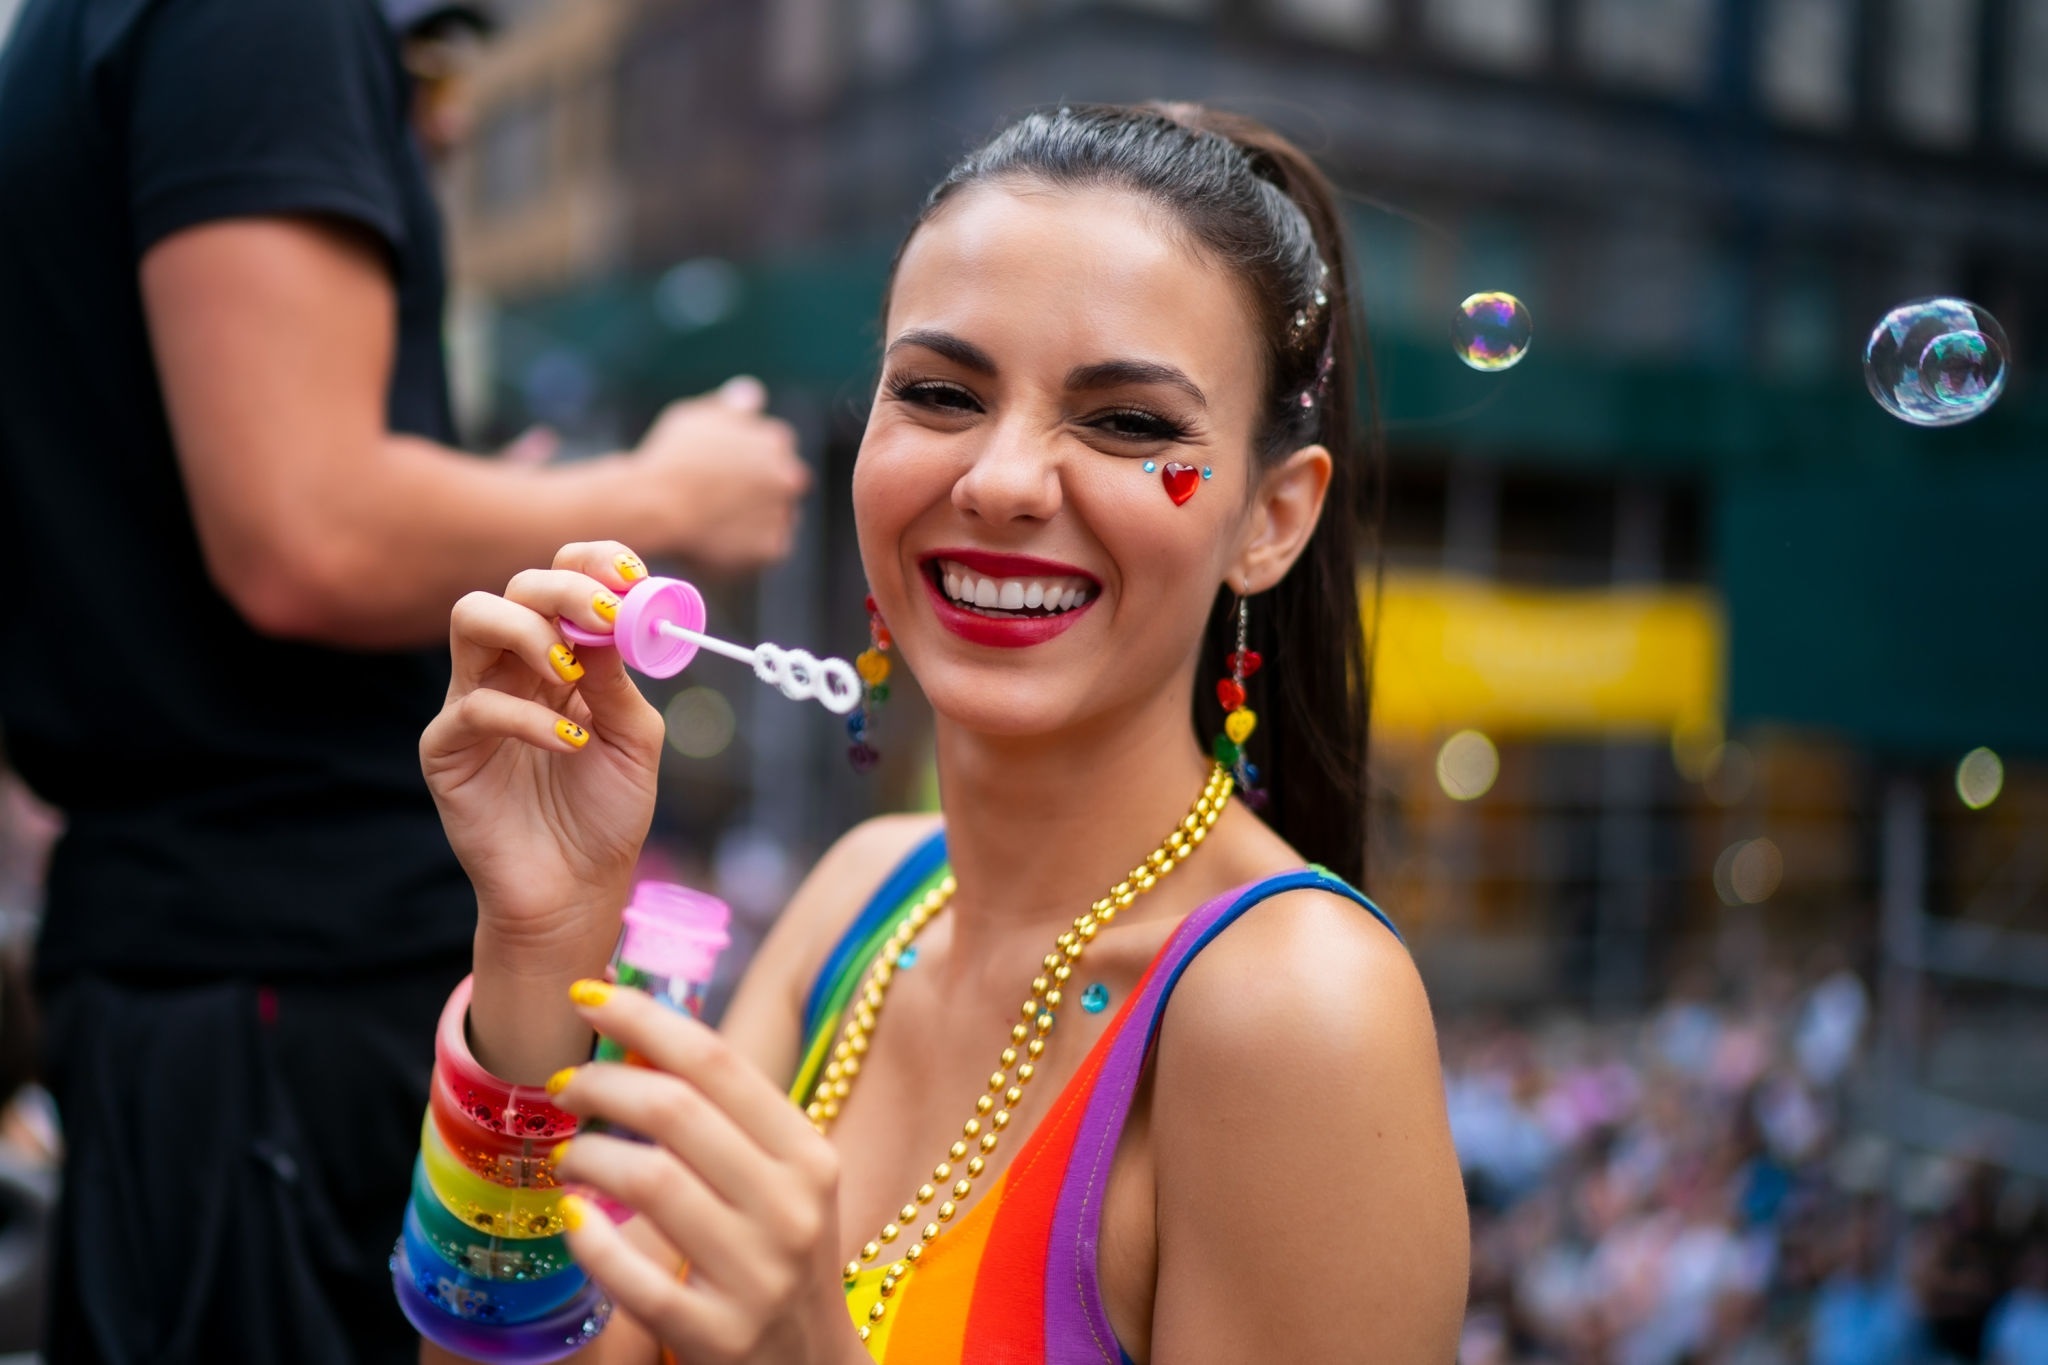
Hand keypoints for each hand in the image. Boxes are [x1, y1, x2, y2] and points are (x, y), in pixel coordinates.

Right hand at [420, 541, 665, 967]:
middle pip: (516, 588)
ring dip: (529, 630)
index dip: (592, 565)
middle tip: (605, 616)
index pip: (561, 580)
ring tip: (571, 672)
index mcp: (562, 658)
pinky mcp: (446, 748)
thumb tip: (613, 617)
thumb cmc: (607, 813)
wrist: (577, 891)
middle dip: (564, 591)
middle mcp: (513, 669)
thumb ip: (619, 678)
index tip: (631, 576)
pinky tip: (570, 744)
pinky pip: (473, 706)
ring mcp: (473, 703)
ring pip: (474, 619)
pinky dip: (529, 717)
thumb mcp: (633, 738)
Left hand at [551, 983, 860, 1364]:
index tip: (588, 996)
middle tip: (566, 1088)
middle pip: (676, 1109)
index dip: (644, 1018)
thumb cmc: (778, 1254)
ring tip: (568, 1157)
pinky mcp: (717, 1334)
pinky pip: (632, 1275)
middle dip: (601, 1084)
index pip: (718, 1061)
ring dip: (587, 1156)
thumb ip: (725, 1118)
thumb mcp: (780, 1179)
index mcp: (809, 1154)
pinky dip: (588, 1238)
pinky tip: (570, 1219)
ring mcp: (757, 1275)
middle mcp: (791, 1207)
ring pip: (650, 1180)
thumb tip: (634, 1038)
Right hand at [628, 377, 811, 571]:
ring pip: (778, 516)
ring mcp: (783, 513)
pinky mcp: (772, 548)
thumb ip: (732, 407)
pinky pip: (767, 548)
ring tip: (715, 520)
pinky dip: (750, 547)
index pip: (776, 448)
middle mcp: (789, 475)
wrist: (656, 506)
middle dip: (761, 489)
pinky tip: (719, 540)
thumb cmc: (671, 458)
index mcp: (775, 440)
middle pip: (783, 483)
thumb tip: (754, 394)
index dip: (748, 460)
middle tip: (721, 498)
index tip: (723, 470)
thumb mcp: (697, 418)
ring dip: (758, 518)